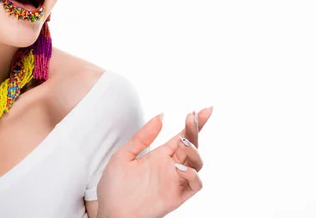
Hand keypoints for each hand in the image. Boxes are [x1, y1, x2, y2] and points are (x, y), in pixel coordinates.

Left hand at [96, 108, 212, 217]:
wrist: (110, 213)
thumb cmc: (114, 187)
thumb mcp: (124, 155)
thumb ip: (142, 137)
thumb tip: (161, 115)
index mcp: (160, 155)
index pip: (182, 136)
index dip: (194, 123)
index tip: (205, 109)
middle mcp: (170, 167)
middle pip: (192, 146)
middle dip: (196, 129)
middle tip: (195, 116)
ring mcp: (174, 181)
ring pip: (197, 164)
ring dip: (194, 151)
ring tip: (183, 142)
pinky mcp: (176, 196)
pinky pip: (195, 185)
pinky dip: (193, 175)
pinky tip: (180, 168)